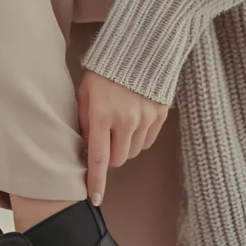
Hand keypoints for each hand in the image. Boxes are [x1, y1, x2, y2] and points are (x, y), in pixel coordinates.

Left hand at [77, 70, 168, 205]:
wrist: (139, 47)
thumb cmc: (105, 69)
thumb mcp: (85, 92)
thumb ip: (85, 121)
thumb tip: (89, 147)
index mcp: (102, 114)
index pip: (99, 158)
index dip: (96, 181)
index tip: (95, 198)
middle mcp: (126, 119)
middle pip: (118, 159)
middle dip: (109, 156)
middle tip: (105, 139)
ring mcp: (145, 117)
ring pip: (134, 151)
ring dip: (124, 147)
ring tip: (119, 125)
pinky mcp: (160, 113)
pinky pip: (148, 141)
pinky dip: (139, 139)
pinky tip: (134, 122)